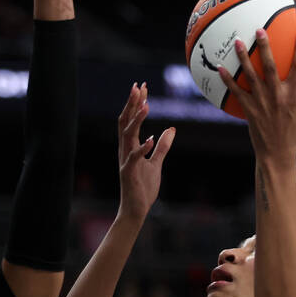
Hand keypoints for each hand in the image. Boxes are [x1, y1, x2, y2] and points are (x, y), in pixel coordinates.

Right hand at [117, 83, 174, 220]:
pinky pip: (134, 158)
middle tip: (138, 86)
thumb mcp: (157, 163)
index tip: (142, 87)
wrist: (136, 210)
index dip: (136, 103)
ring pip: (127, 136)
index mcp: (130, 147)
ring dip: (136, 120)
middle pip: (125, 122)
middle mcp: (125, 151)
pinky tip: (151, 139)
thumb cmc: (143, 188)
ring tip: (146, 105)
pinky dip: (142, 148)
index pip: (131, 120)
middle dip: (131, 104)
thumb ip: (162, 147)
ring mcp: (125, 161)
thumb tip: (171, 129)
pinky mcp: (129, 173)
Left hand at [218, 30, 295, 162]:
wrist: (277, 154)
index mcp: (293, 96)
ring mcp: (260, 102)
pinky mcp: (248, 109)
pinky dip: (228, 79)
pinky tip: (220, 67)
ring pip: (251, 76)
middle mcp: (276, 96)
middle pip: (270, 67)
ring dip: (243, 58)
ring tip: (237, 41)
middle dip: (265, 47)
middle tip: (259, 29)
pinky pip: (236, 92)